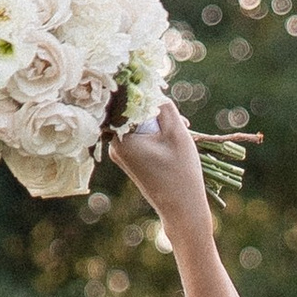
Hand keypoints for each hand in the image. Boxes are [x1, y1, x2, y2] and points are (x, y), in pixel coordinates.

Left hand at [109, 96, 212, 236]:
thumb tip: (150, 87)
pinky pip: (140, 135)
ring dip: (158, 121)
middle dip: (154, 108)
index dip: (143, 91)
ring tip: (181, 131)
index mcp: (120, 137)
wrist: (182, 209)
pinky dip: (155, 133)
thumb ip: (162, 104)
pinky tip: (173, 141)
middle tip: (179, 120)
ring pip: (138, 123)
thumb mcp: (176, 132)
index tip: (160, 92)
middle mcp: (114, 144)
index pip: (125, 100)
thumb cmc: (181, 172)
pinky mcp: (129, 158)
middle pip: (131, 111)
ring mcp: (120, 153)